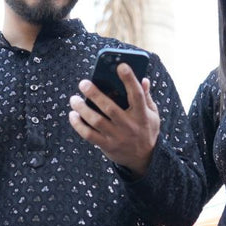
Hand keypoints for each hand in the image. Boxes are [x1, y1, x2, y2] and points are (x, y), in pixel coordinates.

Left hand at [68, 63, 159, 177]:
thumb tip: (144, 79)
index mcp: (142, 115)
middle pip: (109, 108)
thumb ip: (147, 97)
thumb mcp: (153, 115)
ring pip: (96, 121)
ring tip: (74, 99)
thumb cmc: (147, 131)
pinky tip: (73, 115)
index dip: (130, 79)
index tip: (121, 65)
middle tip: (83, 83)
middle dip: (95, 94)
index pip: (137, 94)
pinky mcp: (107, 146)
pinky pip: (89, 135)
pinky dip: (78, 125)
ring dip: (82, 109)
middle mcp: (129, 125)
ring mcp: (117, 136)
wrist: (144, 159)